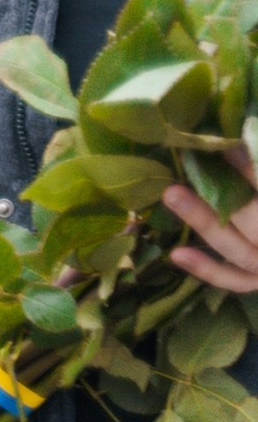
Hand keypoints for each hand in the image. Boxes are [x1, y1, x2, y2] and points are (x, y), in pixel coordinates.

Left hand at [166, 146, 257, 293]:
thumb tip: (239, 139)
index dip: (251, 171)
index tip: (226, 145)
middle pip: (257, 226)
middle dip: (226, 198)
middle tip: (190, 163)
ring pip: (241, 251)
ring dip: (204, 223)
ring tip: (171, 194)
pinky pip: (236, 281)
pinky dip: (208, 270)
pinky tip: (176, 254)